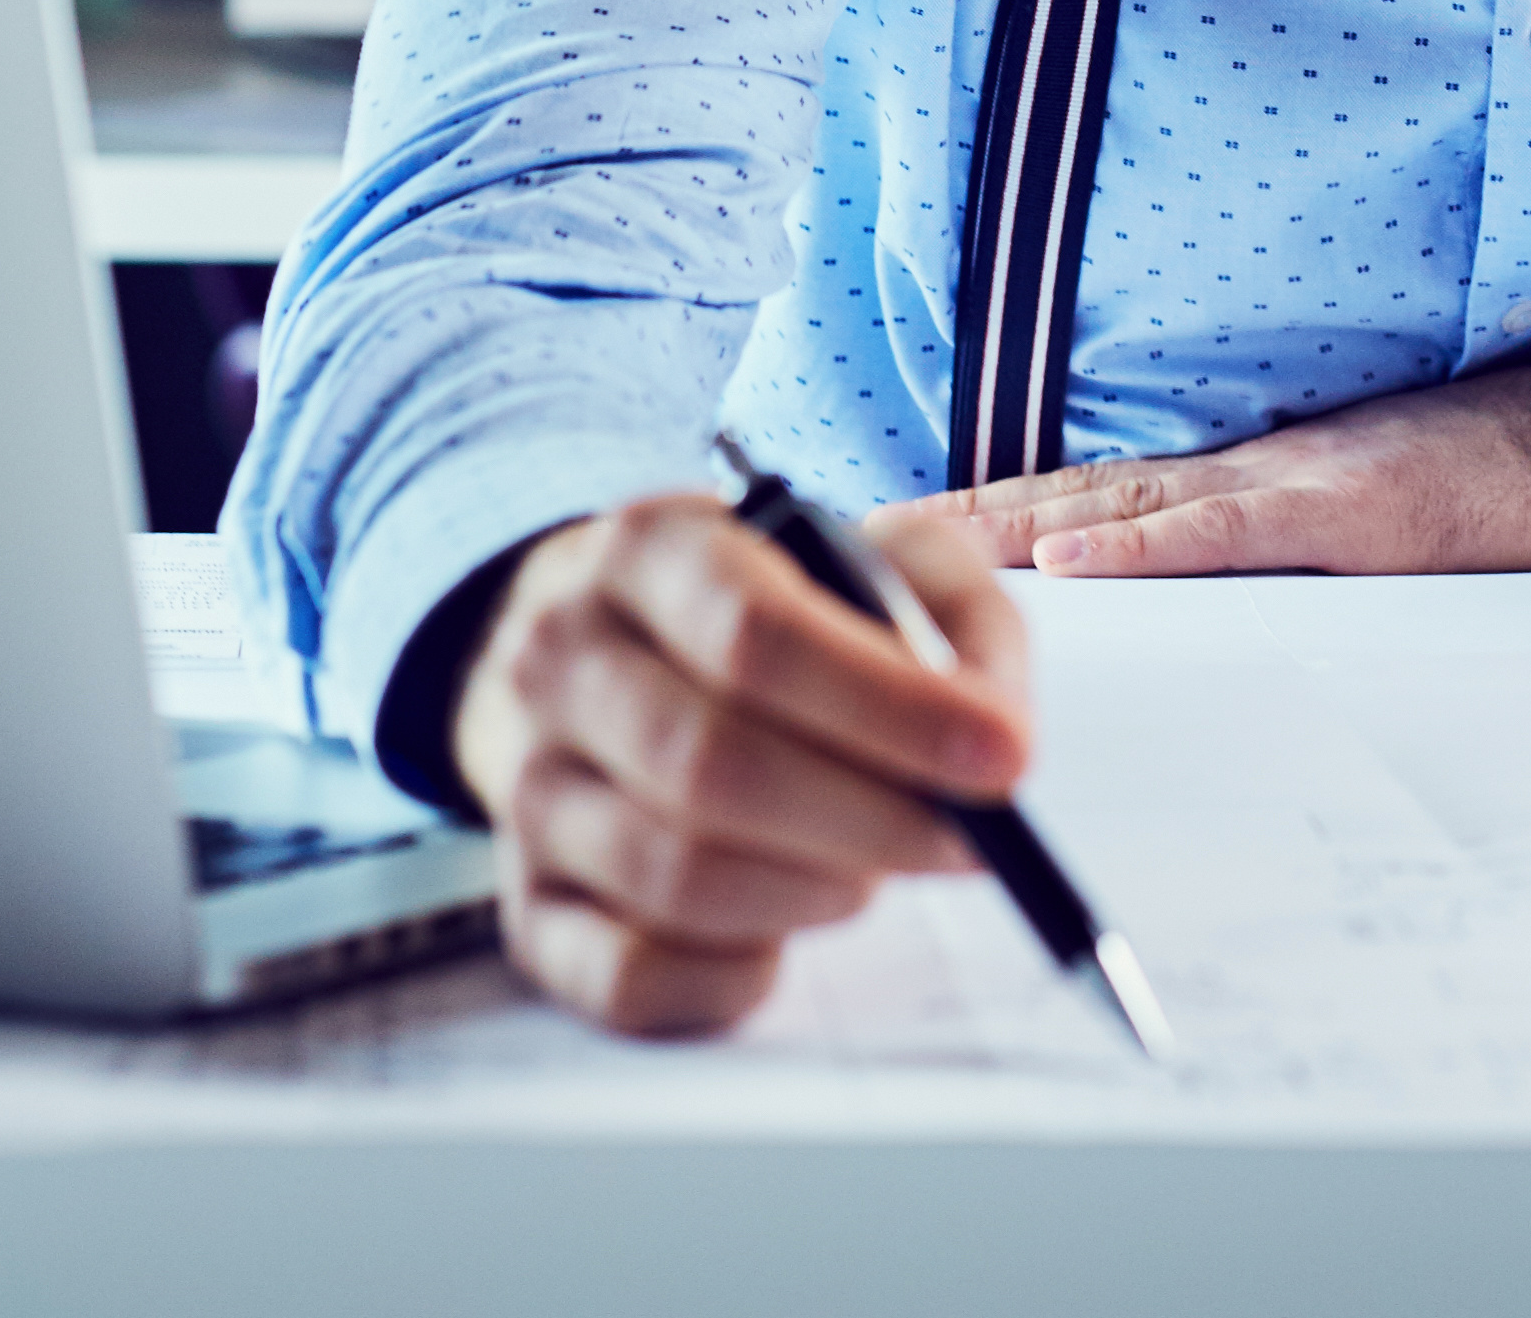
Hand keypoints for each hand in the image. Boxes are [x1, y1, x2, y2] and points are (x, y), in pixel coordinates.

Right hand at [446, 491, 1031, 1034]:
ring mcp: (530, 789)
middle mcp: (562, 661)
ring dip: (812, 892)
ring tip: (872, 868)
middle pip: (711, 764)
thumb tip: (995, 732)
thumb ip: (956, 617)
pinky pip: (625, 976)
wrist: (601, 651)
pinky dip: (730, 978)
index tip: (1004, 760)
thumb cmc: (764, 613)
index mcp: (648, 551)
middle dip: (870, 818)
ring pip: (673, 876)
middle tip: (965, 839)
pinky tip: (783, 935)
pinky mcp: (526, 905)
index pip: (757, 634)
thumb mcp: (869, 559)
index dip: (892, 709)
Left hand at [918, 355, 1530, 575]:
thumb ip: (1273, 543)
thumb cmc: (1492, 483)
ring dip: (1015, 528)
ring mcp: (1290, 485)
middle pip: (1076, 488)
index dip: (990, 514)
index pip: (1093, 492)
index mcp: (1246, 478)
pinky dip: (1145, 544)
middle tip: (850, 547)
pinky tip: (1074, 558)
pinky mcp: (1345, 513)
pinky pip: (1228, 530)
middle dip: (961, 525)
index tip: (890, 539)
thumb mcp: (1362, 516)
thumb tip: (1187, 582)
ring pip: (1125, 501)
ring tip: (916, 552)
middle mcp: (1246, 469)